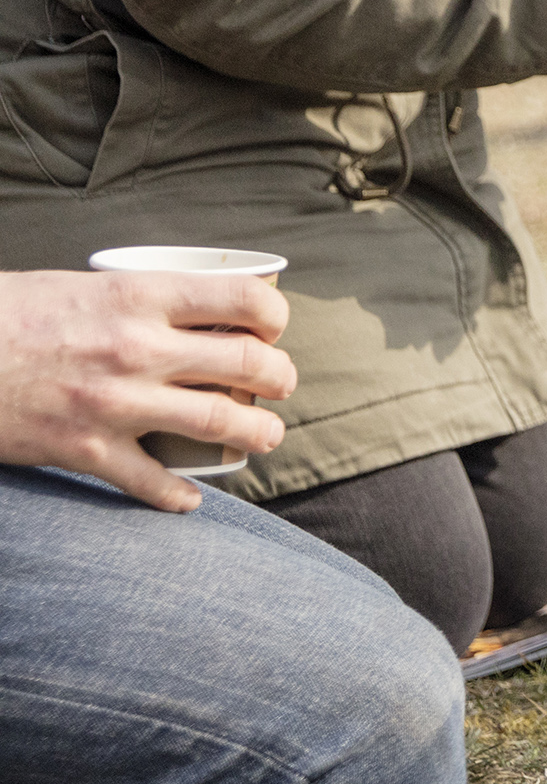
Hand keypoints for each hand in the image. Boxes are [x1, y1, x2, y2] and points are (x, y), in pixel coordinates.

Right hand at [0, 269, 295, 509]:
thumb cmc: (8, 313)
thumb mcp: (81, 285)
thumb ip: (137, 301)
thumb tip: (190, 310)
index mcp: (140, 296)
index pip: (244, 299)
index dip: (275, 316)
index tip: (275, 328)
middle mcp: (139, 348)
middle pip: (246, 363)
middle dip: (279, 377)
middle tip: (282, 384)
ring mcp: (116, 402)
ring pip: (218, 422)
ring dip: (257, 432)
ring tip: (266, 436)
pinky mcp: (85, 449)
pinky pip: (150, 480)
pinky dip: (178, 495)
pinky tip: (190, 498)